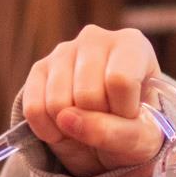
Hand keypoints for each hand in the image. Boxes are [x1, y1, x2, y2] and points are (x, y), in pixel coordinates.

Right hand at [20, 25, 168, 176]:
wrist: (110, 138)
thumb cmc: (135, 128)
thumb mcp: (142, 138)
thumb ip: (114, 132)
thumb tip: (66, 118)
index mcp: (132, 43)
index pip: (120, 80)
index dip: (124, 111)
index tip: (130, 116)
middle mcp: (96, 39)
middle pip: (87, 93)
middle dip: (96, 120)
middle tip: (106, 120)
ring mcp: (63, 51)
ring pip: (58, 102)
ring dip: (71, 128)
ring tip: (87, 122)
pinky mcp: (38, 69)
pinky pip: (33, 108)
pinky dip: (47, 130)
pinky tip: (64, 129)